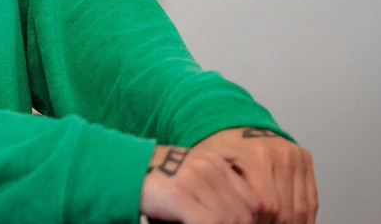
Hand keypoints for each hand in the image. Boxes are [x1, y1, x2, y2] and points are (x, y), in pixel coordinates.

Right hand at [138, 143, 263, 223]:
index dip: (254, 220)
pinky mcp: (180, 193)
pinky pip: (210, 222)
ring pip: (231, 218)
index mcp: (219, 162)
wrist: (126, 170)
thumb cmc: (161, 182)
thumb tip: (244, 218)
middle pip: (246, 210)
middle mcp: (211, 167)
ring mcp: (196, 179)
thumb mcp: (197, 180)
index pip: (254, 197)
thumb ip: (220, 193)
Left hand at [191, 127, 316, 223]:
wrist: (234, 128)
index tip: (249, 223)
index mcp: (256, 154)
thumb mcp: (214, 170)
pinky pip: (311, 199)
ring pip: (301, 208)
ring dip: (290, 223)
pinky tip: (292, 223)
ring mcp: (295, 154)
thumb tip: (237, 218)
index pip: (267, 204)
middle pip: (285, 208)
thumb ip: (225, 192)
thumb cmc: (222, 152)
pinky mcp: (304, 159)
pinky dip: (304, 218)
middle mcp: (279, 151)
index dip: (258, 221)